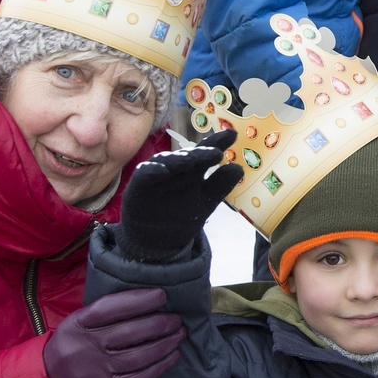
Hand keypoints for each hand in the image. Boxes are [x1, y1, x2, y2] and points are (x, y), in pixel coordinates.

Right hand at [44, 288, 183, 377]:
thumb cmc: (69, 346)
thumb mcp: (75, 323)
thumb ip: (101, 312)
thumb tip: (141, 297)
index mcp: (79, 324)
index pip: (111, 307)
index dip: (138, 300)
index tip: (161, 295)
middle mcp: (88, 346)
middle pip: (130, 332)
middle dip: (160, 323)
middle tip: (177, 318)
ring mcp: (97, 370)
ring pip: (139, 355)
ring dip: (165, 344)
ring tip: (179, 334)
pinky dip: (160, 367)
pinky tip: (172, 357)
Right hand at [116, 128, 242, 261]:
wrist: (156, 242)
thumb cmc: (180, 218)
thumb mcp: (205, 203)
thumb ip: (220, 186)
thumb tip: (238, 168)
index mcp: (193, 171)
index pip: (206, 153)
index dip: (218, 143)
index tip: (232, 135)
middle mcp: (176, 169)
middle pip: (189, 156)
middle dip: (201, 153)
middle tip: (215, 153)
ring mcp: (157, 174)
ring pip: (167, 161)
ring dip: (179, 159)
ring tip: (190, 159)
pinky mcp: (139, 184)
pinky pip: (145, 174)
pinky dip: (152, 171)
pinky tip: (162, 171)